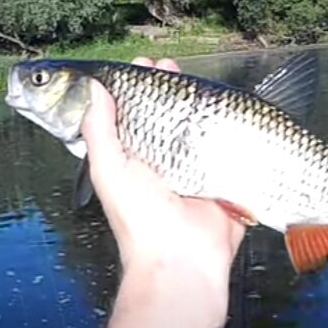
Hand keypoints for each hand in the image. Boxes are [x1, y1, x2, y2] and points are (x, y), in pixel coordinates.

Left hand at [80, 56, 245, 289]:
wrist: (183, 262)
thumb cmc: (140, 219)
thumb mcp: (109, 171)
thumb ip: (100, 130)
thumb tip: (95, 89)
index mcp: (135, 161)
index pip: (135, 116)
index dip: (138, 90)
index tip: (144, 65)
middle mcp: (165, 163)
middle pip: (168, 117)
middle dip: (171, 90)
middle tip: (172, 66)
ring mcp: (198, 171)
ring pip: (200, 129)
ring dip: (200, 104)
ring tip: (199, 79)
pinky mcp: (226, 180)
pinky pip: (230, 150)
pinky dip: (231, 131)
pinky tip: (232, 107)